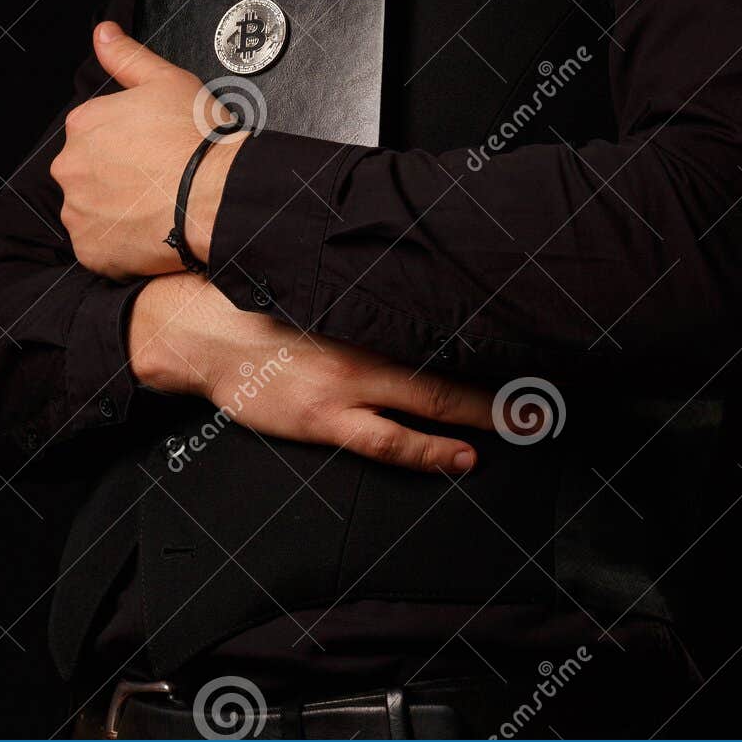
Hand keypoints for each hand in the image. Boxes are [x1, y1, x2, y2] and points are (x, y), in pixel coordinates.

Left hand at [50, 22, 249, 279]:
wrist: (217, 195)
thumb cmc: (198, 138)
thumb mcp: (167, 81)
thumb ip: (127, 56)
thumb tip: (102, 33)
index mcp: (84, 123)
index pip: (95, 134)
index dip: (128, 143)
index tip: (153, 150)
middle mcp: (70, 166)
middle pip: (88, 172)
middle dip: (116, 176)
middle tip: (157, 180)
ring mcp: (78, 211)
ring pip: (92, 210)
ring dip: (115, 210)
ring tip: (156, 207)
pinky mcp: (91, 251)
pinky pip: (100, 247)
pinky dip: (120, 243)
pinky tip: (150, 231)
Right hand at [128, 274, 494, 475]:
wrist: (196, 329)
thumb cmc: (251, 307)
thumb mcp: (308, 286)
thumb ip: (355, 292)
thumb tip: (400, 290)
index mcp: (362, 308)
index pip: (440, 319)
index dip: (486, 331)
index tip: (525, 336)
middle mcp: (363, 341)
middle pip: (450, 360)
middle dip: (501, 379)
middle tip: (545, 391)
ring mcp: (347, 383)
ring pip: (433, 401)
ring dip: (483, 413)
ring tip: (523, 422)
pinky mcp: (326, 416)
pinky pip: (390, 440)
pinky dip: (431, 450)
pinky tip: (460, 455)